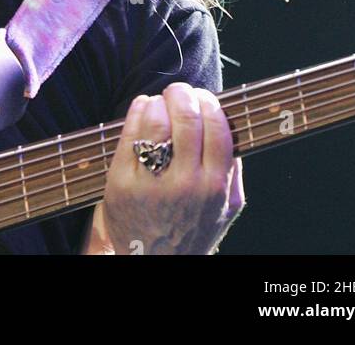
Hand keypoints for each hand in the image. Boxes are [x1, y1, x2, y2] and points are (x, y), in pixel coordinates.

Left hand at [101, 83, 244, 254]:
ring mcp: (151, 184)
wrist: (157, 264)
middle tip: (179, 92)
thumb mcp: (225, 209)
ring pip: (156, 121)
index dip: (209, 103)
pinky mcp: (121, 183)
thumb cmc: (193, 230)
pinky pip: (129, 133)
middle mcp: (185, 185)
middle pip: (186, 118)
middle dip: (182, 94)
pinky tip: (143, 108)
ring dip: (159, 101)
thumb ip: (233, 171)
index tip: (204, 97)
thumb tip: (231, 126)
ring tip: (160, 102)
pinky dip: (138, 110)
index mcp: (214, 187)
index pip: (217, 127)